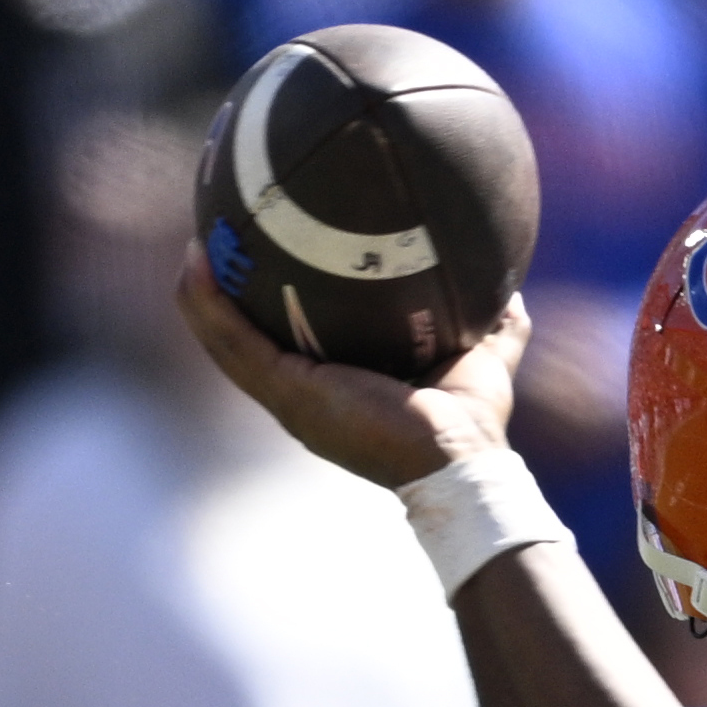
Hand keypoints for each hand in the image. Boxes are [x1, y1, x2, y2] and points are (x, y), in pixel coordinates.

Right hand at [173, 244, 524, 486]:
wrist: (462, 461)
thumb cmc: (472, 423)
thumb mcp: (481, 358)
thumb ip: (495, 326)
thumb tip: (514, 290)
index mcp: (336, 391)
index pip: (290, 345)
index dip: (271, 308)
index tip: (264, 259)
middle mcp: (303, 398)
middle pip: (247, 341)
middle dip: (227, 297)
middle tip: (217, 245)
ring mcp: (289, 399)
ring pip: (226, 340)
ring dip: (201, 295)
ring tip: (194, 245)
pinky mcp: (287, 394)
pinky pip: (233, 341)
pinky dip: (207, 305)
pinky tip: (192, 265)